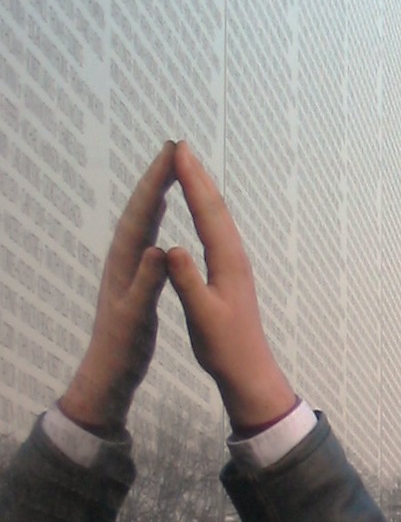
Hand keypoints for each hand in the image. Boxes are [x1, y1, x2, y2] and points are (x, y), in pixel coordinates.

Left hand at [58, 142, 174, 432]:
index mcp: (124, 264)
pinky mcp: (132, 276)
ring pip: (141, 219)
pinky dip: (153, 217)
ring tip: (169, 170)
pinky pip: (144, 236)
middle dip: (155, 178)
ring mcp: (125, 266)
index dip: (155, 183)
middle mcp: (122, 258)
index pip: (141, 214)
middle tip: (173, 148)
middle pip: (139, 209)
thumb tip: (155, 247)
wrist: (106, 373)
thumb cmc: (122, 349)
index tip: (171, 155)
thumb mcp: (136, 317)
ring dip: (154, 192)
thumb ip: (146, 282)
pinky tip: (160, 213)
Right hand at [166, 142, 295, 431]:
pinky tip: (201, 211)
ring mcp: (235, 266)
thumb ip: (187, 282)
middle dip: (198, 176)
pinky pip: (217, 233)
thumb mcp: (202, 316)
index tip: (179, 152)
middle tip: (181, 146)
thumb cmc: (225, 348)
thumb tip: (172, 247)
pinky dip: (207, 213)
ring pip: (219, 219)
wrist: (249, 370)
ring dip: (204, 191)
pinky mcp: (231, 275)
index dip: (193, 181)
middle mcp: (235, 259)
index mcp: (227, 264)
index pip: (208, 213)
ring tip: (189, 167)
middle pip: (216, 209)